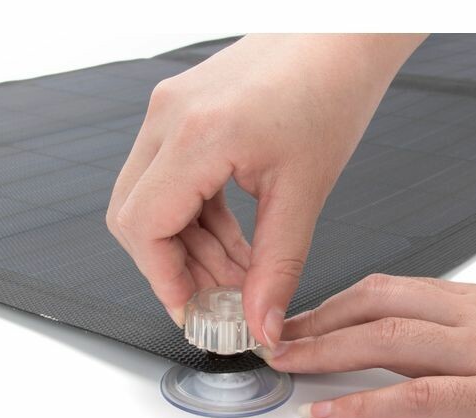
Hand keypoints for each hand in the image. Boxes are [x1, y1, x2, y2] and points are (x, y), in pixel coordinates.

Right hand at [106, 34, 424, 346]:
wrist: (340, 37)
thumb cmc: (331, 88)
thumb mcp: (304, 191)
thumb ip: (277, 267)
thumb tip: (260, 321)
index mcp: (197, 134)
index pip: (143, 227)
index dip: (162, 279)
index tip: (193, 310)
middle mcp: (170, 117)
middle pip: (135, 217)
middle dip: (174, 267)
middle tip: (218, 298)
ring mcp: (170, 111)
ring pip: (151, 201)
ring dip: (188, 246)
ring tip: (237, 272)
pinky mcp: (181, 112)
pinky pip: (169, 180)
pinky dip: (195, 218)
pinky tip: (232, 239)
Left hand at [254, 274, 475, 417]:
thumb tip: (446, 320)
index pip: (394, 289)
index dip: (340, 301)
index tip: (307, 314)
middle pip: (377, 305)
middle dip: (318, 320)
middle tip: (278, 335)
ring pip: (386, 342)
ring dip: (325, 351)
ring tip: (285, 364)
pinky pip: (417, 399)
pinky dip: (365, 405)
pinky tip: (332, 413)